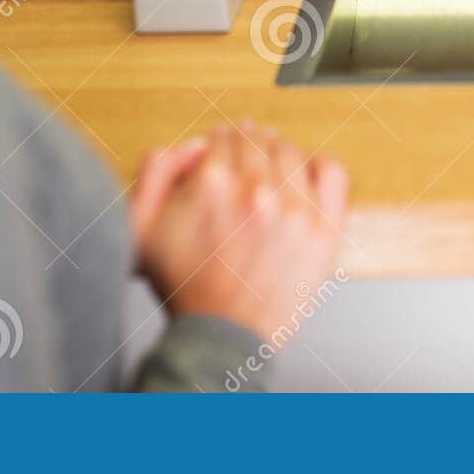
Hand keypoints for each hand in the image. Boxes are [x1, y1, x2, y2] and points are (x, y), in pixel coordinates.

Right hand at [129, 124, 349, 347]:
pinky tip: (308, 171)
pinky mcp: (323, 230)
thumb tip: (194, 144)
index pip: (224, 139)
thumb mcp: (141, 226)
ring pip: (290, 153)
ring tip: (272, 157)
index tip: (223, 145)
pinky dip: (320, 165)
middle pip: (256, 142)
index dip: (221, 140)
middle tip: (246, 146)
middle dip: (248, 141)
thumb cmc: (184, 286)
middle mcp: (256, 191)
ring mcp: (295, 210)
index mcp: (212, 183)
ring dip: (278, 150)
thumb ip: (156, 171)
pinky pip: (332, 174)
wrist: (221, 334)